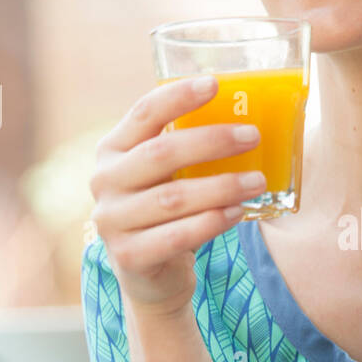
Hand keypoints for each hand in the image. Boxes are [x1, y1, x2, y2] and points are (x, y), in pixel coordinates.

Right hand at [89, 77, 264, 317]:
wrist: (151, 277)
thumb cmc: (169, 213)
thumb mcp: (169, 176)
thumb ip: (189, 150)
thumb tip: (249, 117)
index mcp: (113, 149)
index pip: (143, 113)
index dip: (178, 97)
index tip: (214, 84)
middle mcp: (104, 181)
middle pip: (161, 153)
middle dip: (212, 142)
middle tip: (252, 136)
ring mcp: (112, 220)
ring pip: (173, 197)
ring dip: (221, 186)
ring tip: (258, 181)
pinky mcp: (129, 256)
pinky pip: (176, 236)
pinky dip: (211, 222)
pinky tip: (239, 212)